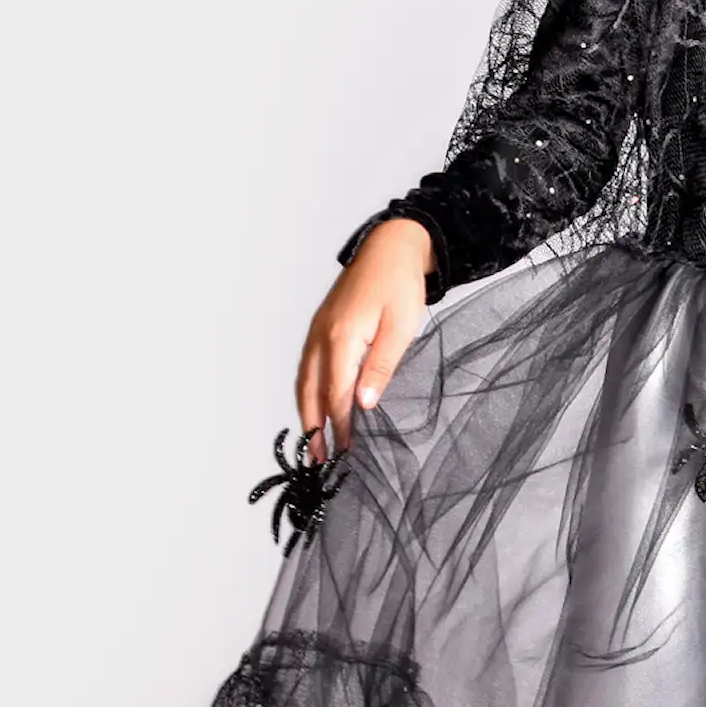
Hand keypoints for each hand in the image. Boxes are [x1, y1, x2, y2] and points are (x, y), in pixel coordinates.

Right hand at [295, 217, 432, 457]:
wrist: (390, 247)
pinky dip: (308, 391)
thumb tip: (362, 403)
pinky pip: (307, 367)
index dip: (340, 426)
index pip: (337, 394)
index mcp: (342, 338)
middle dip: (315, 427)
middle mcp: (322, 336)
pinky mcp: (321, 327)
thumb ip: (381, 366)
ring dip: (307, 412)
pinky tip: (315, 405)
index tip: (345, 453)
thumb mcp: (401, 328)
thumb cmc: (400, 286)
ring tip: (313, 442)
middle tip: (317, 459)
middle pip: (311, 391)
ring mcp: (317, 331)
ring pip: (305, 380)